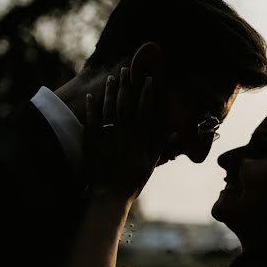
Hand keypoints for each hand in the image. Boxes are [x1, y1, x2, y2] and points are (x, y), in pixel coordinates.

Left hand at [84, 67, 159, 198]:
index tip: (148, 79)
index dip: (147, 93)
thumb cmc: (132, 182)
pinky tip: (92, 95)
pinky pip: (92, 120)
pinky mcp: (92, 142)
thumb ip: (160, 145)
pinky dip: (92, 107)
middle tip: (126, 71)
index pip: (145, 110)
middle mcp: (124, 134)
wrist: (109, 196)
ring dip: (110, 92)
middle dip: (127, 86)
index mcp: (140, 139)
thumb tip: (174, 132)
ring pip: (109, 109)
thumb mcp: (150, 165)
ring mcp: (107, 137)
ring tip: (112, 78)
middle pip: (126, 105)